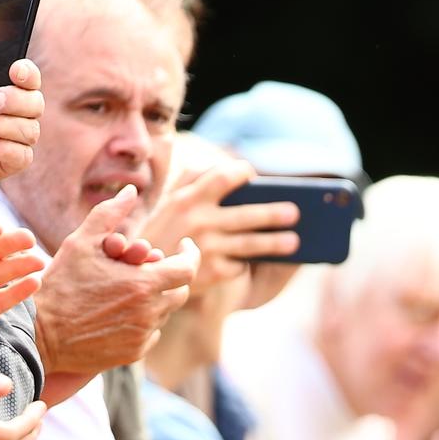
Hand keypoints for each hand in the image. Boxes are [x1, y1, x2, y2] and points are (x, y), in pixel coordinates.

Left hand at [0, 0, 43, 182]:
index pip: (29, 78)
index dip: (28, 74)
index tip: (15, 70)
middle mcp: (5, 111)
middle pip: (36, 103)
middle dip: (15, 101)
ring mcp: (7, 138)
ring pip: (32, 129)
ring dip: (5, 124)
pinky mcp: (6, 161)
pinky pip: (23, 154)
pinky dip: (5, 147)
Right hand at [34, 187, 198, 380]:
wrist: (39, 332)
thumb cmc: (60, 283)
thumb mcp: (81, 242)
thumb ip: (110, 214)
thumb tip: (131, 191)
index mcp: (143, 284)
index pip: (188, 269)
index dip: (190, 254)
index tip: (184, 245)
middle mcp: (149, 312)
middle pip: (179, 290)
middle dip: (169, 275)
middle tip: (148, 266)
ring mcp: (143, 335)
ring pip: (164, 312)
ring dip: (154, 297)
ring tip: (126, 288)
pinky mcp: (134, 352)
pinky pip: (151, 332)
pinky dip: (143, 320)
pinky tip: (119, 311)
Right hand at [138, 159, 297, 295]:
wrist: (142, 273)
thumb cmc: (166, 232)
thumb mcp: (170, 203)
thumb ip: (193, 180)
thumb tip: (228, 166)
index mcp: (187, 198)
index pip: (220, 178)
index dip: (241, 173)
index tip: (254, 175)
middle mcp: (196, 221)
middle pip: (245, 214)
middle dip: (272, 213)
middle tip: (295, 212)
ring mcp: (204, 247)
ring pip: (249, 244)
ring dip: (275, 243)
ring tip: (294, 242)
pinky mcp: (210, 273)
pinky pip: (239, 266)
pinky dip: (248, 264)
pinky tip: (258, 264)